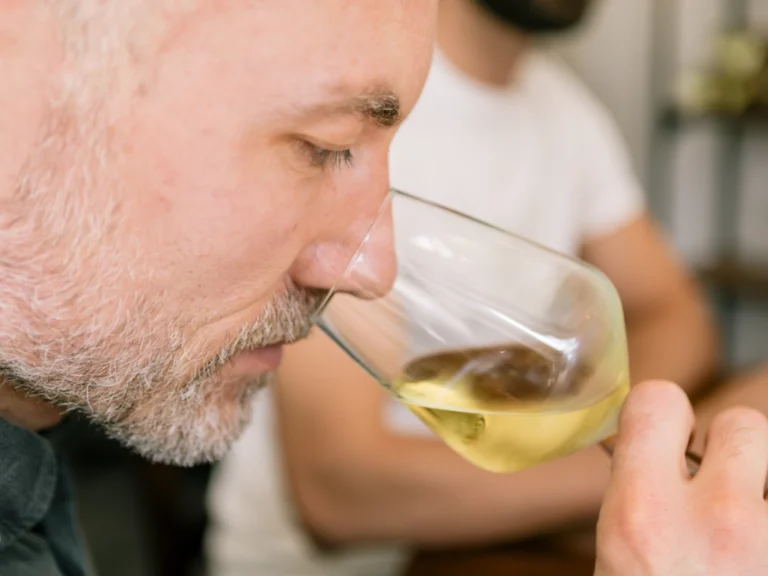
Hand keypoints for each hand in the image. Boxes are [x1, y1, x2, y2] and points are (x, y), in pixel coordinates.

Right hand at [595, 380, 767, 575]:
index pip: (659, 400)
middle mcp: (717, 521)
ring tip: (744, 533)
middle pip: (743, 423)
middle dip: (729, 450)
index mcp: (643, 514)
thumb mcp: (614, 562)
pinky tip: (756, 560)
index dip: (662, 411)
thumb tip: (643, 462)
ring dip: (761, 493)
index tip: (667, 434)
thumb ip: (631, 504)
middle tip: (715, 490)